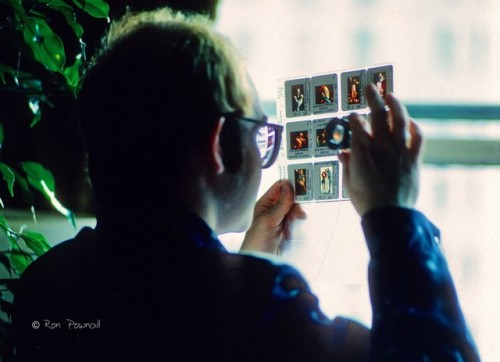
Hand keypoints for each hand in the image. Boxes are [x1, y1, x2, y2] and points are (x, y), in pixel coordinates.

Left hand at [240, 180, 305, 254]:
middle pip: (288, 199)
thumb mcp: (269, 220)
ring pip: (293, 211)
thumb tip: (288, 185)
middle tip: (299, 211)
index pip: (278, 188)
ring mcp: (278, 220)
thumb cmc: (256, 241)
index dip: (290, 184)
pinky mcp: (284, 230)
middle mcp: (271, 210)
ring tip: (295, 223)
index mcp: (264, 204)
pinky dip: (295, 225)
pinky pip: (294, 222)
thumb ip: (280, 203)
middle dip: (295, 203)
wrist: (258, 262)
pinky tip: (290, 232)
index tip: (302, 183)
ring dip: (295, 215)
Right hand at [338, 84, 422, 215]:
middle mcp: (381, 146)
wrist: (389, 216)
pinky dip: (414, 127)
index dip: (353, 117)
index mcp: (361, 152)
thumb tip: (343, 153)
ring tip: (391, 95)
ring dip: (395, 104)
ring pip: (399, 120)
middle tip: (369, 87)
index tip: (351, 114)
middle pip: (377, 114)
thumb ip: (346, 164)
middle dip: (372, 97)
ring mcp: (399, 151)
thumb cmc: (366, 201)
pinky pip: (418, 137)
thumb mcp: (348, 183)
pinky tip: (410, 122)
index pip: (356, 124)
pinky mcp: (413, 159)